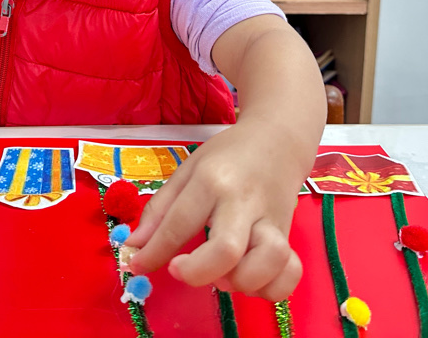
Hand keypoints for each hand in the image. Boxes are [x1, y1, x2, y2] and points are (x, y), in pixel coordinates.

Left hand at [125, 122, 305, 300]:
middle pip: (226, 250)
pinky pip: (291, 272)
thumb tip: (135, 246)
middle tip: (182, 270)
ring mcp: (271, 219)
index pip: (179, 225)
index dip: (154, 253)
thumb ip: (160, 210)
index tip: (138, 266)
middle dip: (198, 273)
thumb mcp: (188, 170)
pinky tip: (252, 280)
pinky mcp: (289, 234)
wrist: (277, 139)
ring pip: (268, 261)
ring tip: (224, 275)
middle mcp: (243, 202)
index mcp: (211, 181)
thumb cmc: (228, 155)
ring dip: (242, 281)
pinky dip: (272, 287)